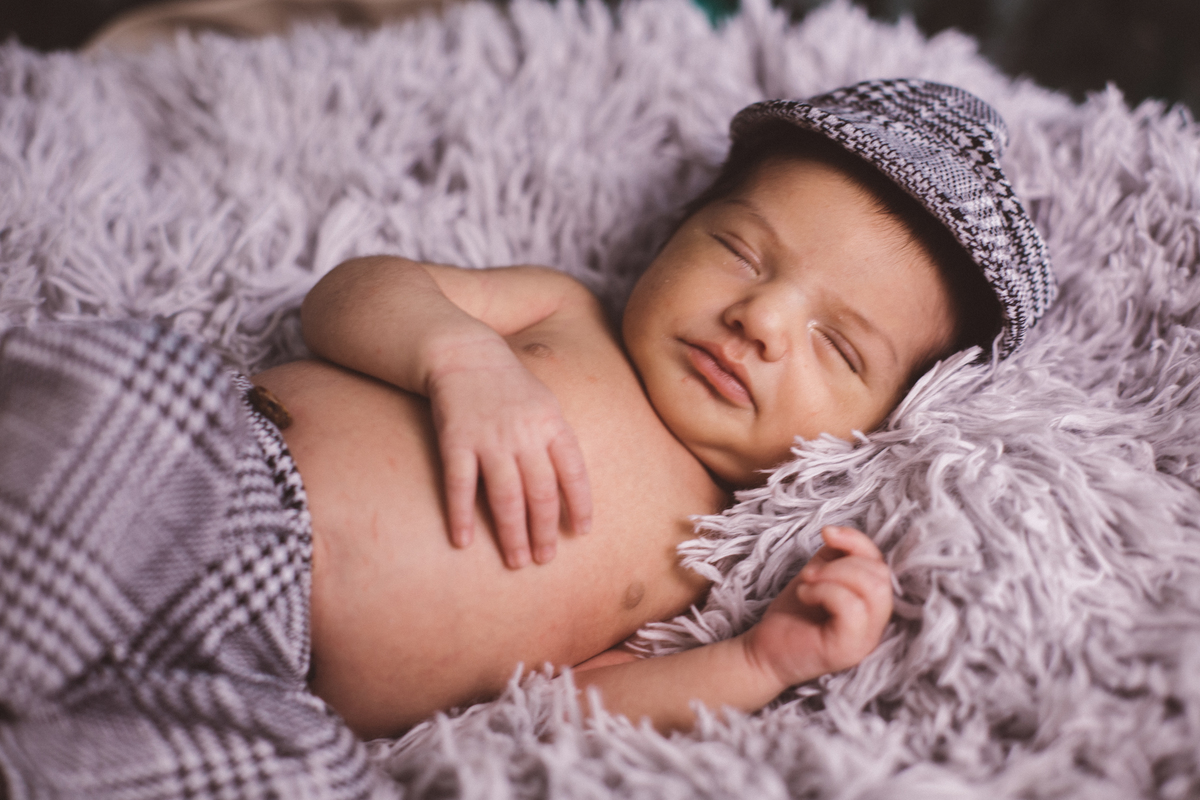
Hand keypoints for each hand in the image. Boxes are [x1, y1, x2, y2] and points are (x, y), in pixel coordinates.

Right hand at [428, 345, 591, 567]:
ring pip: (505, 496)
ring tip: (517, 561)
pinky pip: (460, 485)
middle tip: (544, 558)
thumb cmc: (509, 384)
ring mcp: (489, 438)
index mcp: (551, 423)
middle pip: (541, 492)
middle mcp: (524, 434)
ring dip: (512, 533)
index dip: (580, 504)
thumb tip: (569, 487)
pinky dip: (461, 516)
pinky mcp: (455, 440)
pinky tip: (464, 541)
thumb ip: (556, 441)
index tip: (581, 532)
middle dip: (545, 530)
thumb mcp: (545, 403)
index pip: (573, 471)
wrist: (464, 353)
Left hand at [744, 526, 892, 687]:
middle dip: (842, 562)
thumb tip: (835, 532)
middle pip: (881, 576)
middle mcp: (876, 626)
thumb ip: (835, 556)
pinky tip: (805, 595)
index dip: (857, 541)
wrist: (765, 651)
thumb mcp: (818, 576)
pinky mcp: (848, 649)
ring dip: (834, 574)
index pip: (882, 566)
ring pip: (872, 589)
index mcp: (872, 608)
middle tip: (810, 573)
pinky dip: (824, 591)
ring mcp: (865, 640)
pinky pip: (851, 607)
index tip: (826, 533)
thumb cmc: (793, 615)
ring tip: (807, 582)